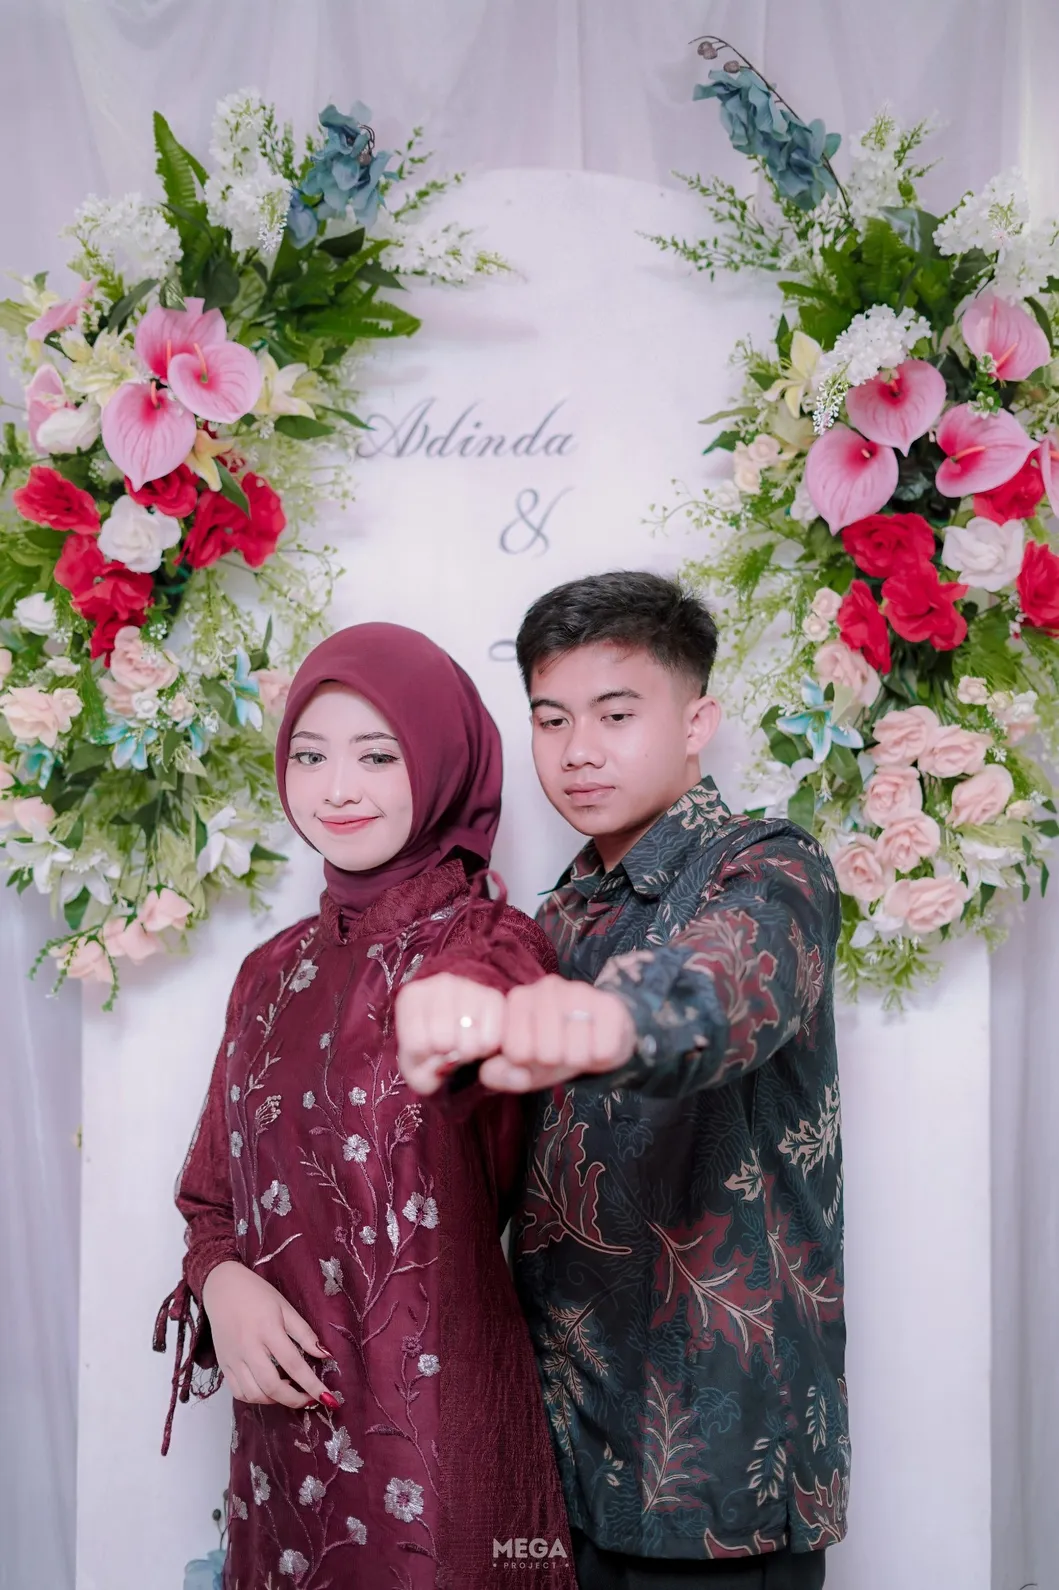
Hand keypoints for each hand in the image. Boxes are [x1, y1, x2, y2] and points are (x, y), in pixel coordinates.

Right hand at [202, 1261, 331, 1407]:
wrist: (222, 1288)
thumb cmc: (256, 1294)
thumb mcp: (285, 1307)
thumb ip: (304, 1332)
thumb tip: (324, 1355)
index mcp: (267, 1329)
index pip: (293, 1364)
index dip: (312, 1384)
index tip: (326, 1397)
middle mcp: (248, 1347)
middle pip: (272, 1386)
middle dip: (295, 1399)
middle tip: (310, 1399)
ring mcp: (233, 1359)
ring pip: (254, 1394)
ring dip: (276, 1400)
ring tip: (290, 1391)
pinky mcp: (223, 1365)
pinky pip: (239, 1393)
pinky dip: (256, 1398)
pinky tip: (268, 1390)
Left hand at [395, 974, 506, 1094]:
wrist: (460, 1031)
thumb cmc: (432, 1051)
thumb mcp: (417, 1070)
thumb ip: (423, 1076)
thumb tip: (449, 1062)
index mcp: (411, 997)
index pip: (416, 1042)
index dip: (424, 1057)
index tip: (428, 1050)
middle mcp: (440, 983)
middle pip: (443, 1040)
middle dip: (448, 1055)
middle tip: (451, 1050)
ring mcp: (470, 986)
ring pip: (469, 1040)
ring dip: (469, 1053)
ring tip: (465, 1045)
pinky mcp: (495, 996)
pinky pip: (492, 1039)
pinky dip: (487, 1049)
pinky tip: (481, 1040)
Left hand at [478, 975, 637, 1092]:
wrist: (602, 1033)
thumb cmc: (556, 1049)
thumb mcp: (525, 1066)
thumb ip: (502, 1074)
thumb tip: (495, 1074)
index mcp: (518, 1000)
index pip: (517, 1051)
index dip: (529, 1062)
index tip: (536, 1052)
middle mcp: (546, 987)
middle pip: (547, 1053)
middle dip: (556, 1061)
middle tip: (563, 1049)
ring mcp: (579, 991)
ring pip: (575, 1053)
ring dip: (580, 1060)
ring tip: (581, 1045)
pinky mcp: (610, 1004)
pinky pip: (603, 1050)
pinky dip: (602, 1056)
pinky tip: (598, 1041)